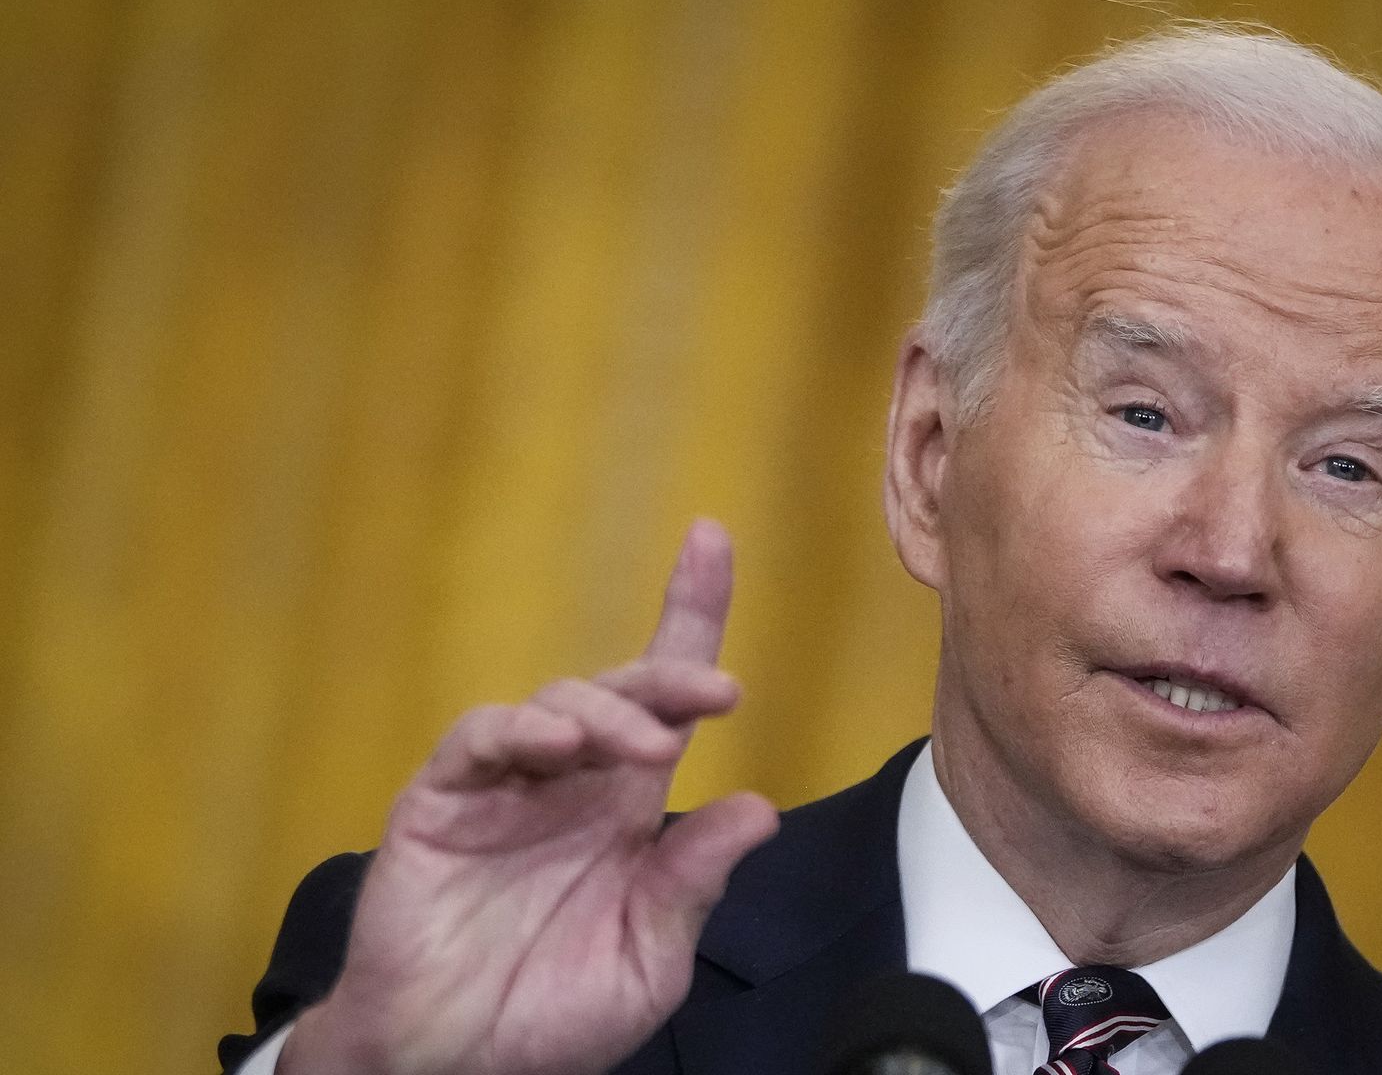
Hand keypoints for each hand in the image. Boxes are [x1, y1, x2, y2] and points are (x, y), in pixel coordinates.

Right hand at [281, 520, 778, 1074]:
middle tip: (717, 693)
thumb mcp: (648, 958)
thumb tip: (760, 809)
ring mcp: (503, 788)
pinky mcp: (439, 804)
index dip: (688, 616)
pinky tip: (553, 744)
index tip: (712, 540)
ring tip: (643, 747)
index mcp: (626, 810)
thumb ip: (692, 884)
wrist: (453, 1072)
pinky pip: (477, 741)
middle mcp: (571, 783)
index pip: (664, 699)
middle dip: (671, 673)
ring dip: (606, 711)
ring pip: (557, 704)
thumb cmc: (551, 1017)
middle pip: (621, 690)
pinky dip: (516, 729)